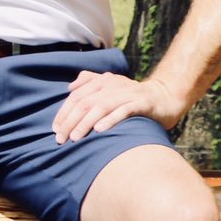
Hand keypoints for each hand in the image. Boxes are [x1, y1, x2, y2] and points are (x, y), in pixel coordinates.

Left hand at [54, 70, 187, 143]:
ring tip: (75, 137)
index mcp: (102, 81)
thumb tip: (70, 87)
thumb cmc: (132, 98)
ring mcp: (127, 93)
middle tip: (61, 139)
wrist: (165, 97)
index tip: (55, 129)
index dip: (64, 112)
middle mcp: (112, 85)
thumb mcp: (111, 88)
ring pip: (101, 107)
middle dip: (70, 121)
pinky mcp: (141, 103)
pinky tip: (99, 130)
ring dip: (85, 123)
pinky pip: (123, 111)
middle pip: (85, 102)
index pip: (77, 96)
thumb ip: (90, 83)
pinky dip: (110, 120)